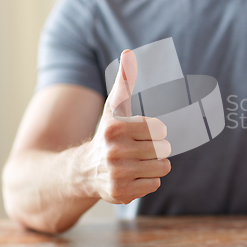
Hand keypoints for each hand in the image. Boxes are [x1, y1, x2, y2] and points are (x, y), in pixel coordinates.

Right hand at [83, 50, 170, 203]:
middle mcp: (114, 151)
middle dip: (156, 149)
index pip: (160, 130)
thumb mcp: (114, 108)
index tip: (141, 134)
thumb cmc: (108, 134)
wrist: (83, 170)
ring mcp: (117, 174)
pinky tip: (132, 176)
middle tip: (138, 150)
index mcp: (115, 128)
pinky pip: (155, 184)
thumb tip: (128, 53)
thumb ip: (124, 82)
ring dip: (154, 165)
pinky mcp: (120, 193)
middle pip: (163, 150)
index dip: (155, 132)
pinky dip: (148, 181)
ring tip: (136, 162)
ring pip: (162, 167)